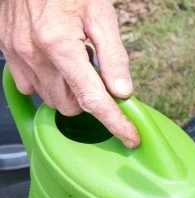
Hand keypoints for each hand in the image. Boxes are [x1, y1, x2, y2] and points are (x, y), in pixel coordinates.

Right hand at [0, 0, 139, 146]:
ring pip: (49, 98)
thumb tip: (123, 92)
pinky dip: (48, 81)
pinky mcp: (6, 50)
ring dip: (69, 90)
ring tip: (77, 59)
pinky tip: (57, 61)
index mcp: (59, 44)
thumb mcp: (101, 13)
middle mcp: (33, 53)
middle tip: (98, 72)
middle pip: (70, 105)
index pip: (92, 99)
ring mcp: (15, 53)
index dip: (115, 122)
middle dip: (89, 99)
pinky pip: (29, 84)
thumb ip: (114, 56)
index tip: (130, 136)